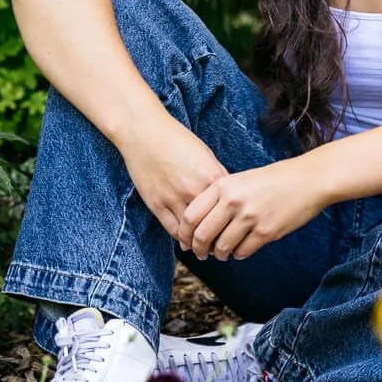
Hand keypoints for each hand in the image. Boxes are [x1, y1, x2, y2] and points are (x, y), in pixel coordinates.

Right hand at [116, 115, 229, 243]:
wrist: (145, 132)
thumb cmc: (177, 140)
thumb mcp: (205, 155)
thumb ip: (216, 176)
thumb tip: (227, 197)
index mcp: (211, 176)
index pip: (229, 209)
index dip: (233, 223)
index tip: (236, 231)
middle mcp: (195, 190)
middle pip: (212, 224)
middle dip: (219, 239)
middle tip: (222, 248)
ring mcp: (174, 198)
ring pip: (192, 232)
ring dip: (199, 244)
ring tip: (205, 249)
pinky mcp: (156, 204)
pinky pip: (172, 229)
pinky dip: (181, 238)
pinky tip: (185, 241)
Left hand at [181, 159, 326, 260]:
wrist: (308, 180)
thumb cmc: (275, 179)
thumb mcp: (242, 179)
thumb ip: (221, 196)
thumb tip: (200, 222)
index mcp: (224, 186)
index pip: (191, 215)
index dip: (184, 233)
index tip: (186, 241)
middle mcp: (233, 201)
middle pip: (202, 235)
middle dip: (198, 249)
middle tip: (200, 254)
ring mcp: (249, 218)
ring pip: (221, 247)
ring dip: (219, 254)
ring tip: (221, 253)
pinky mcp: (265, 232)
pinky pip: (242, 252)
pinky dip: (238, 254)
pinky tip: (240, 249)